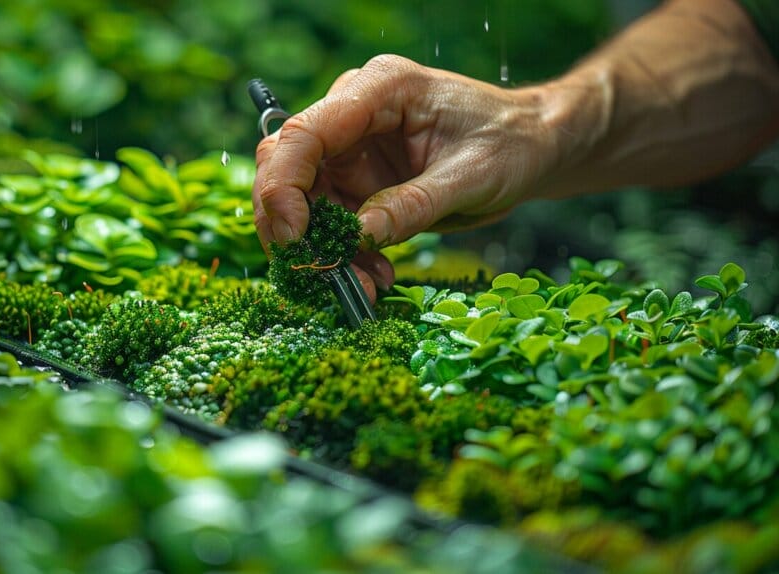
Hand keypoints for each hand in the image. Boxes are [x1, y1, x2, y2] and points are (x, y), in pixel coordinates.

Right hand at [252, 54, 563, 302]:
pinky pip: (330, 222)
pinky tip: (373, 273)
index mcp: (378, 91)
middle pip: (286, 166)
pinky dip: (343, 254)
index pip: (304, 134)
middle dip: (291, 225)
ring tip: (362, 283)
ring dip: (321, 249)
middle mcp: (352, 115)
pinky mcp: (356, 180)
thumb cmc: (511, 143)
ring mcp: (351, 149)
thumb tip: (357, 237)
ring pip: (303, 202)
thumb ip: (413, 204)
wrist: (531, 147)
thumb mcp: (471, 176)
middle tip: (316, 273)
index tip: (295, 238)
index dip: (284, 186)